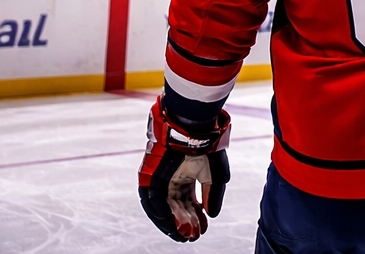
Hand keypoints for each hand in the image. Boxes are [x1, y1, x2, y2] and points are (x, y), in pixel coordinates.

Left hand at [138, 97, 230, 242]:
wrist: (193, 130)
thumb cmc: (205, 147)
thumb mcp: (216, 175)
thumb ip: (213, 194)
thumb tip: (212, 214)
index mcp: (185, 175)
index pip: (188, 201)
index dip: (196, 215)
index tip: (203, 228)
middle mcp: (170, 178)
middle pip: (176, 206)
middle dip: (185, 222)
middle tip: (193, 235)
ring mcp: (159, 178)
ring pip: (164, 207)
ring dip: (174, 223)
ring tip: (185, 235)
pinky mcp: (149, 178)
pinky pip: (154, 202)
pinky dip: (163, 216)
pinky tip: (174, 226)